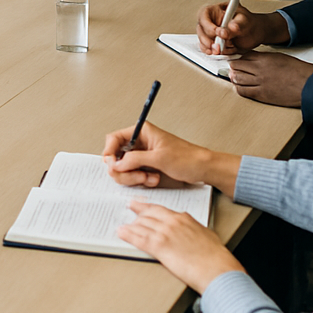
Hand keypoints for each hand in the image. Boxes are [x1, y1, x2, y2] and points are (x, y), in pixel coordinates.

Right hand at [102, 122, 237, 195]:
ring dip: (135, 177)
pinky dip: (141, 180)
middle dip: (126, 170)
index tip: (112, 165)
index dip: (110, 152)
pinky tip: (154, 179)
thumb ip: (135, 160)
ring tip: (150, 177)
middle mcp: (139, 142)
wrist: (202, 169)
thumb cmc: (186, 157)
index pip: (114, 139)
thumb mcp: (158, 158)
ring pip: (124, 168)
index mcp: (141, 131)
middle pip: (117, 156)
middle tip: (139, 175)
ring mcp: (141, 155)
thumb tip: (117, 164)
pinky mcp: (146, 166)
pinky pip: (134, 175)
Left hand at [117, 200, 244, 293]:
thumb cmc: (216, 256)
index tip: (144, 206)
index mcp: (183, 218)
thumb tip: (191, 229)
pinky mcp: (159, 247)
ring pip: (142, 225)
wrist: (217, 269)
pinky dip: (128, 234)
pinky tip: (122, 232)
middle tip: (130, 208)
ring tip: (124, 224)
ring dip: (131, 225)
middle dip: (138, 212)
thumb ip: (194, 228)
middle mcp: (172, 222)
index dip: (150, 208)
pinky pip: (138, 238)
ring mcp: (164, 233)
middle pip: (149, 214)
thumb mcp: (206, 234)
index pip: (161, 210)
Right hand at [196, 3, 288, 53]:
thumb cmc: (250, 22)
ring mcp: (211, 32)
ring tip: (222, 49)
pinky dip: (213, 52)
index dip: (208, 26)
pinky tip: (222, 51)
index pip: (204, 15)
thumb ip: (236, 25)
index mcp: (215, 10)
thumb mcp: (245, 21)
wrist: (256, 32)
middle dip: (208, 40)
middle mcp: (211, 21)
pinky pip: (207, 48)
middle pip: (201, 29)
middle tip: (218, 47)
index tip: (218, 34)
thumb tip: (225, 31)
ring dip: (211, 47)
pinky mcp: (213, 42)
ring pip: (202, 40)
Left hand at [227, 52, 312, 106]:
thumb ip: (266, 58)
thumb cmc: (298, 71)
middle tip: (233, 69)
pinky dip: (238, 88)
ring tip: (234, 77)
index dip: (240, 58)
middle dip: (233, 67)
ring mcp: (260, 83)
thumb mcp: (280, 58)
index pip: (244, 55)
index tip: (238, 61)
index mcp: (264, 58)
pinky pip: (243, 91)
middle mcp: (259, 69)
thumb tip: (254, 60)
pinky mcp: (262, 95)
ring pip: (236, 78)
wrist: (308, 85)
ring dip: (233, 77)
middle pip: (236, 65)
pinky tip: (239, 87)